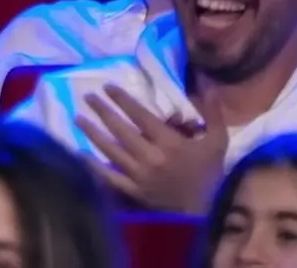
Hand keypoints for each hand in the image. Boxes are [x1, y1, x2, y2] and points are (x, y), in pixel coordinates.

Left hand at [74, 84, 227, 213]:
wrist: (207, 211)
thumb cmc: (211, 173)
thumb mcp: (218, 141)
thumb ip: (213, 114)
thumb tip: (209, 86)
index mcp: (169, 143)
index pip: (140, 116)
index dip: (123, 100)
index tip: (108, 87)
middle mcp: (150, 157)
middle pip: (121, 130)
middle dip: (103, 111)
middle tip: (87, 96)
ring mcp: (139, 175)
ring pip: (111, 151)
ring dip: (93, 133)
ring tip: (78, 118)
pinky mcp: (134, 191)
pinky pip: (110, 177)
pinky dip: (94, 166)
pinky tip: (81, 154)